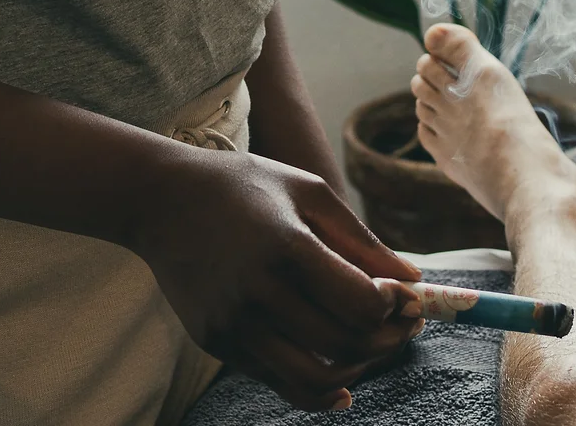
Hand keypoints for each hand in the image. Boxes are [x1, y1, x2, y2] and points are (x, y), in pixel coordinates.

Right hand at [131, 151, 423, 410]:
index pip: (361, 302)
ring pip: (315, 378)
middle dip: (391, 338)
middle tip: (407, 323)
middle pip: (345, 342)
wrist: (160, 201)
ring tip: (375, 347)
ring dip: (360, 369)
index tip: (406, 296)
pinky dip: (319, 389)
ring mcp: (233, 323)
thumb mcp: (308, 192)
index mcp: (286, 246)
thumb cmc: (244, 185)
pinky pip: (279, 382)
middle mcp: (257, 291)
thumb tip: (415, 280)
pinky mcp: (216, 343)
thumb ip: (361, 239)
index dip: (396, 306)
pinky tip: (344, 381)